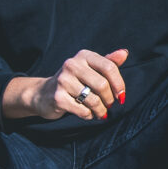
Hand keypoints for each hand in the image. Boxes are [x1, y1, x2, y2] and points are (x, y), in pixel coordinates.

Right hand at [7, 46, 129, 123]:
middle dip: (109, 100)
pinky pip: (83, 110)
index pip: (109, 67)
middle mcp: (72, 65)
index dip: (119, 84)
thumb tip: (124, 53)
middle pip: (102, 85)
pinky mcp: (58, 97)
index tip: (121, 96)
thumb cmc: (74, 80)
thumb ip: (108, 62)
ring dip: (100, 110)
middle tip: (109, 105)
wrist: (44, 93)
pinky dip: (89, 115)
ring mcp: (63, 81)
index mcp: (83, 56)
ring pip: (93, 100)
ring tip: (100, 111)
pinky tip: (87, 113)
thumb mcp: (90, 68)